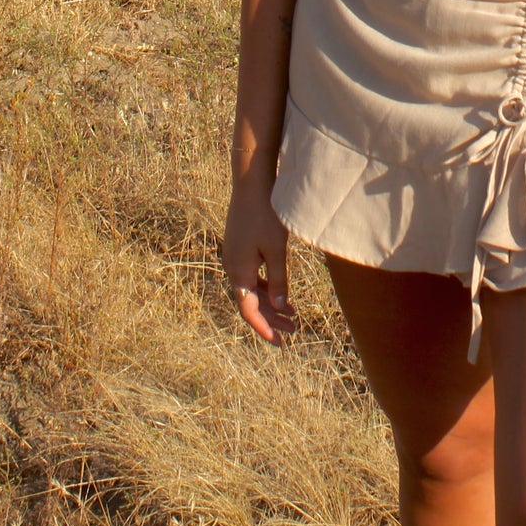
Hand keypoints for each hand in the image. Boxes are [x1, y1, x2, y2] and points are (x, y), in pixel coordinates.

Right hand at [221, 181, 295, 342]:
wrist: (251, 183)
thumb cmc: (266, 215)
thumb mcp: (276, 250)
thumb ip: (279, 280)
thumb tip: (279, 308)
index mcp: (238, 272)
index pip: (249, 310)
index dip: (264, 328)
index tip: (280, 342)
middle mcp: (232, 268)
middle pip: (251, 302)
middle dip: (271, 319)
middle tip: (292, 331)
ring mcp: (235, 257)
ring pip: (252, 290)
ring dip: (270, 303)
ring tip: (292, 315)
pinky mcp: (240, 248)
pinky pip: (252, 276)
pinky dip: (267, 287)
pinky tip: (281, 292)